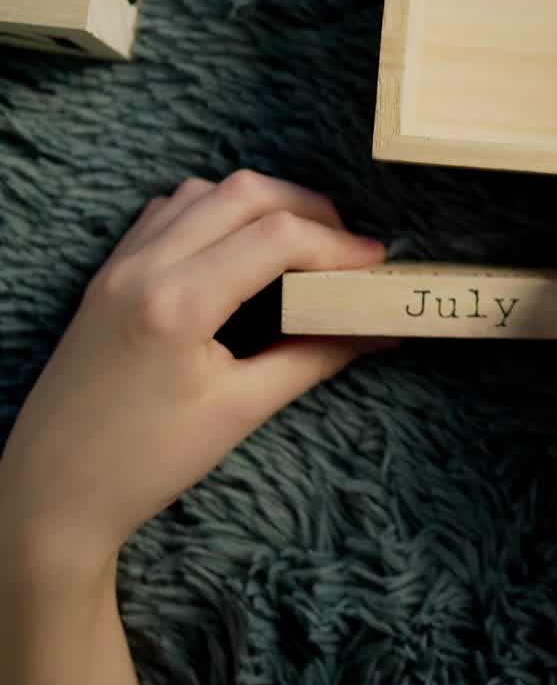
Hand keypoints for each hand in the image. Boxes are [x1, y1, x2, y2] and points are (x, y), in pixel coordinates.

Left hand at [0, 171, 389, 574]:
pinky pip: (170, 209)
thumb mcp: (241, 411)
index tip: (376, 264)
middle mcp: (144, 266)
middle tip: (346, 249)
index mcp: (177, 303)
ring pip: (206, 190)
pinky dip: (217, 211)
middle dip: (309, 209)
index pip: (276, 237)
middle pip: (245, 192)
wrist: (49, 494)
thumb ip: (316, 358)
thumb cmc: (145, 463)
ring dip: (262, 203)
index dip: (338, 244)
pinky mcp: (109, 272)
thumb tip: (379, 330)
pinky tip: (240, 247)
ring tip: (301, 244)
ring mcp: (121, 263)